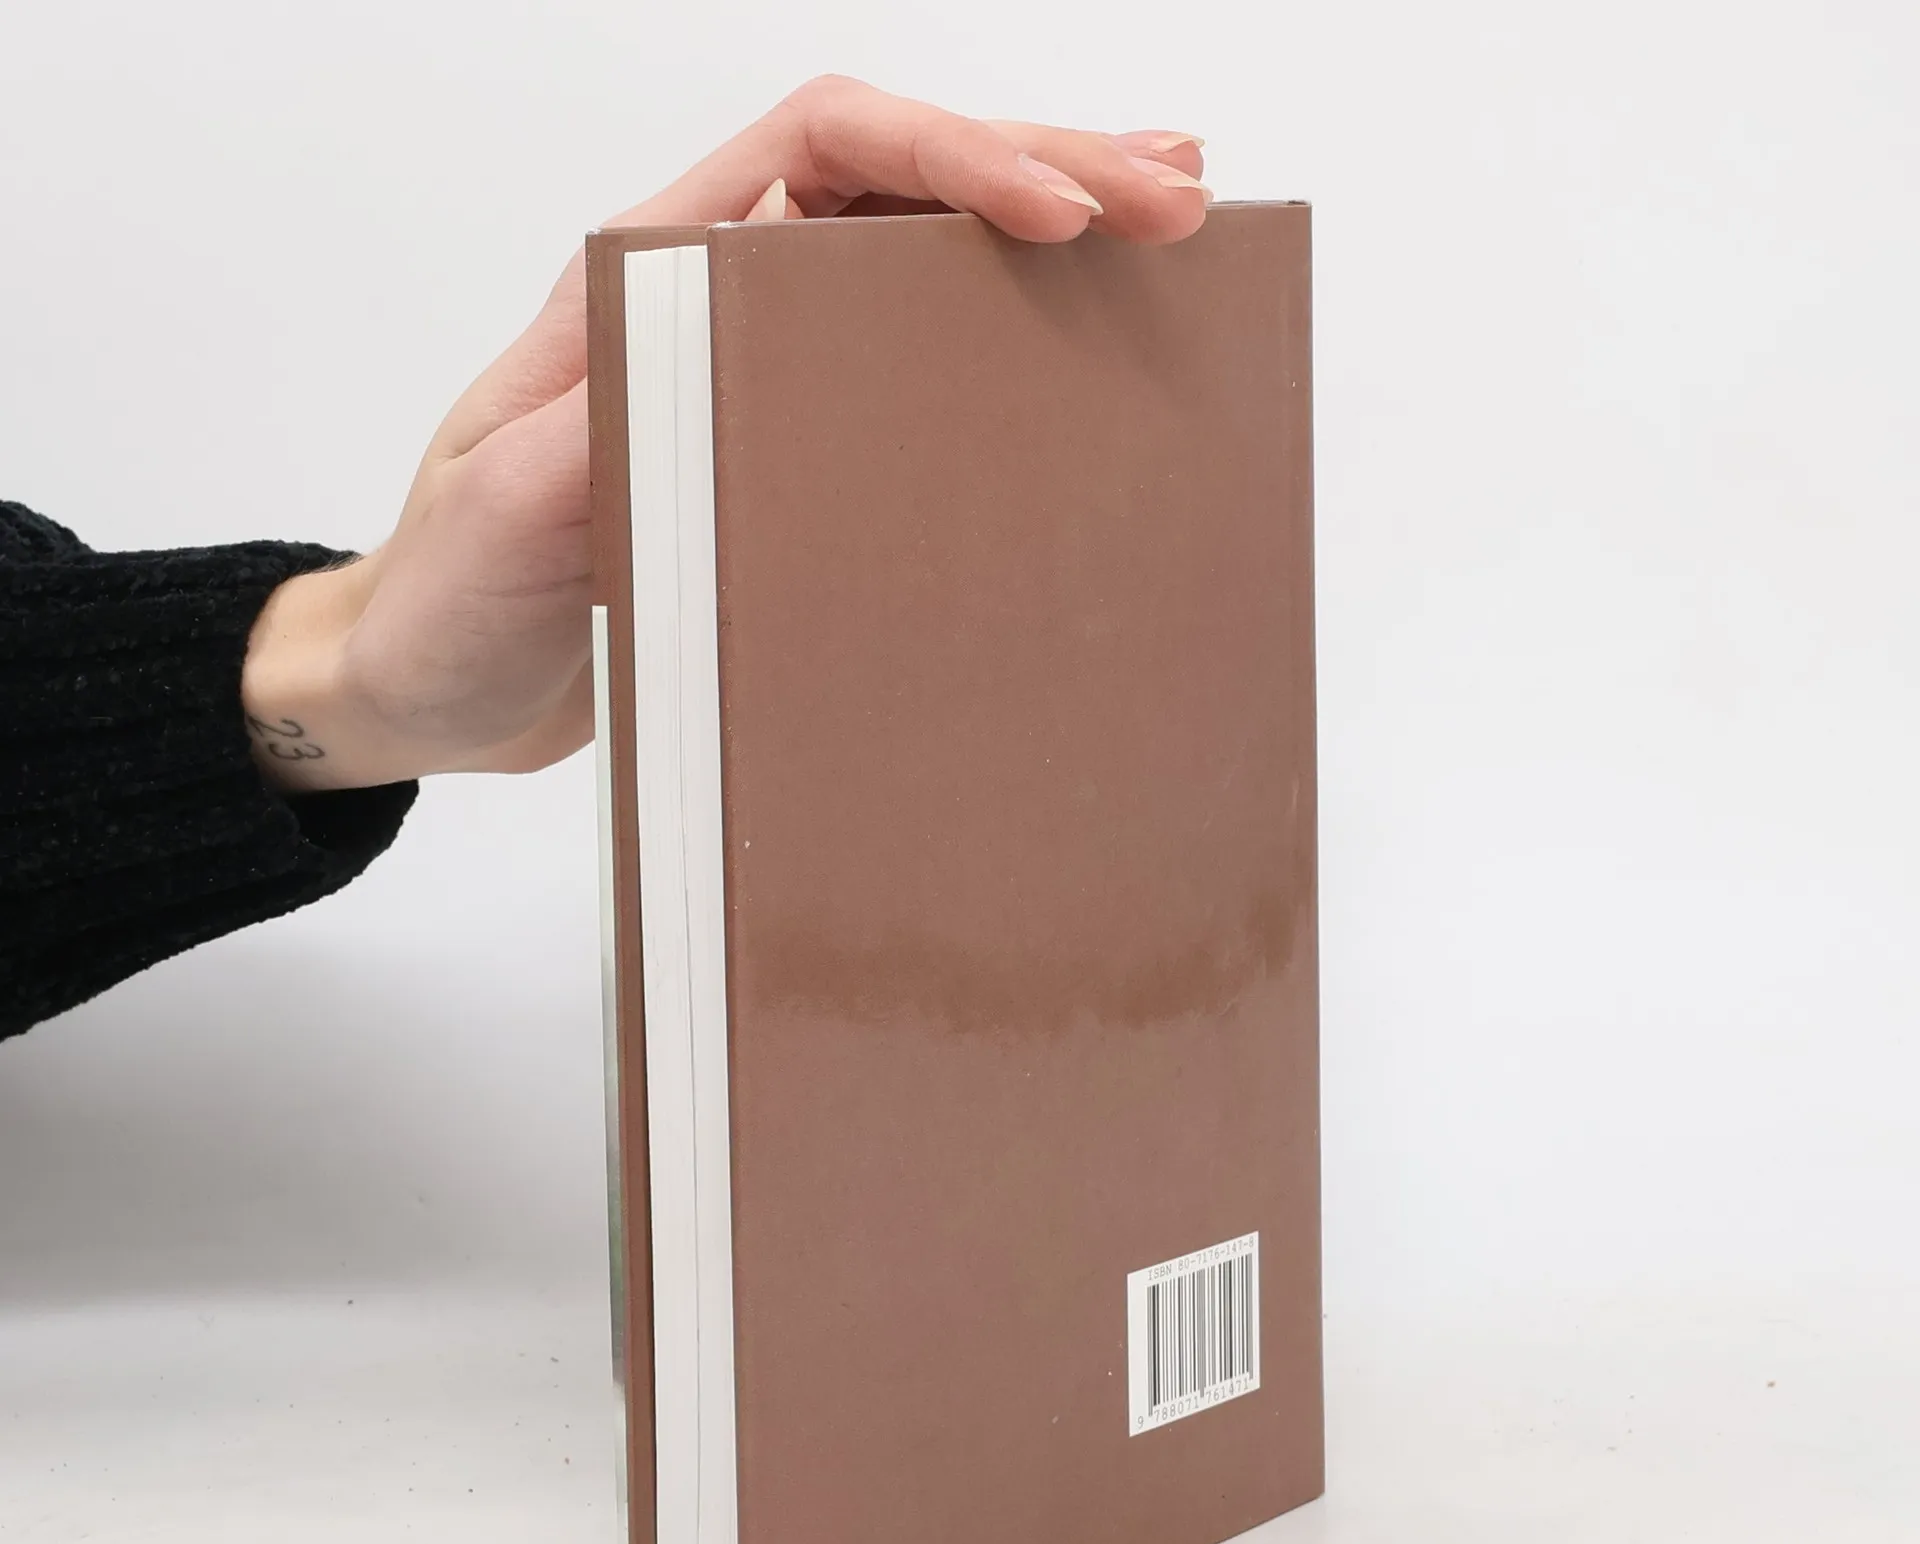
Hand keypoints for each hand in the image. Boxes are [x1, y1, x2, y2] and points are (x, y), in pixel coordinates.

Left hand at [242, 76, 1208, 790]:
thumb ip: (614, 401)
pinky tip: (1077, 342)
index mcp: (643, 277)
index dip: (955, 156)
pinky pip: (906, 369)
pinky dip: (1002, 340)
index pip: (823, 153)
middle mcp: (710, 297)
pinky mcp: (779, 451)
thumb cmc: (450, 601)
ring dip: (1044, 235)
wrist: (426, 690)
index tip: (1063, 211)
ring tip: (1170, 230)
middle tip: (1179, 197)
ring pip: (918, 260)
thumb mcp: (508, 509)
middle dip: (1045, 168)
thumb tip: (752, 275)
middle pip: (899, 180)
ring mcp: (752, 371)